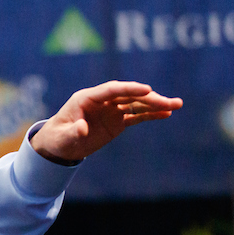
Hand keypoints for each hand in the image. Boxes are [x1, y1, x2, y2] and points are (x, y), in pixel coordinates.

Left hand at [29, 81, 181, 162]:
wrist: (59, 145)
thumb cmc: (57, 138)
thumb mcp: (63, 137)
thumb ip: (73, 132)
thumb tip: (82, 129)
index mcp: (86, 98)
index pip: (111, 89)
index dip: (129, 89)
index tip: (147, 89)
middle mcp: (101, 101)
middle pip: (127, 95)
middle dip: (148, 98)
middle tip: (168, 102)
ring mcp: (111, 109)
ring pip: (135, 104)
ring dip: (155, 104)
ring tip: (176, 105)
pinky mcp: (117, 120)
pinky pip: (136, 115)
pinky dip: (150, 114)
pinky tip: (166, 113)